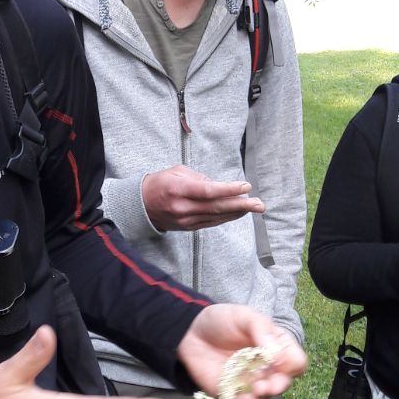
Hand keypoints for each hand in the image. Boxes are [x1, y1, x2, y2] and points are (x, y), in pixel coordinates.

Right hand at [142, 165, 263, 231]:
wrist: (140, 205)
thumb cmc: (160, 183)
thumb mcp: (177, 171)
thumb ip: (200, 177)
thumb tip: (221, 186)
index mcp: (178, 189)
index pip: (208, 191)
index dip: (229, 190)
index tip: (246, 186)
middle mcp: (182, 207)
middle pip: (216, 207)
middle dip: (241, 205)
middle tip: (259, 204)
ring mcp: (185, 220)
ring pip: (217, 216)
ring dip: (238, 212)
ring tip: (255, 207)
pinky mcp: (188, 228)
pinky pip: (212, 222)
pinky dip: (227, 217)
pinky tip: (239, 212)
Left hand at [177, 305, 305, 398]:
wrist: (190, 331)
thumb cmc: (221, 321)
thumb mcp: (245, 316)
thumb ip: (262, 330)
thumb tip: (278, 355)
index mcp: (276, 347)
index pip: (296, 361)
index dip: (292, 364)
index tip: (279, 361)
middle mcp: (267, 367)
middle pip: (284, 382)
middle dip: (279, 384)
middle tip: (269, 384)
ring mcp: (250, 381)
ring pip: (266, 395)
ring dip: (264, 395)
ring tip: (257, 388)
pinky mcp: (232, 392)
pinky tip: (245, 398)